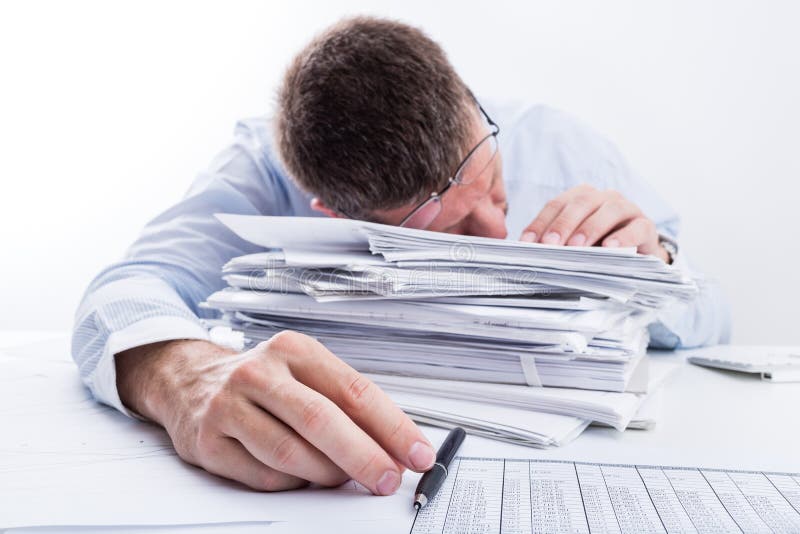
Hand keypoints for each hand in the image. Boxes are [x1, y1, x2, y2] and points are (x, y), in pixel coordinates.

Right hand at [116, 333, 435, 493]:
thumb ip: (347, 405)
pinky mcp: (208, 441)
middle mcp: (259, 373)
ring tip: (341, 476)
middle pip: (321, 421)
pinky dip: (292, 483)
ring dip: (326, 475)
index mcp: (294, 350)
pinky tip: (300, 476)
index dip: (392, 427)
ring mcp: (229, 406)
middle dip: (364, 457)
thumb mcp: (305, 373)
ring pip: (291, 454)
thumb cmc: (264, 381)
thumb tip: (394, 448)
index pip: (354, 390)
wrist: (190, 380)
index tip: (417, 454)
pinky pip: (264, 476)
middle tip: (387, 479)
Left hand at [520, 184, 668, 261]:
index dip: (540, 222)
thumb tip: (530, 254)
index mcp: (581, 198)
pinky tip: (610, 248)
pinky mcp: (646, 225)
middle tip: (549, 244)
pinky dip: (623, 237)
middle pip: (581, 204)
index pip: (556, 205)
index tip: (526, 242)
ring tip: (576, 247)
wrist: (639, 255)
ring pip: (609, 210)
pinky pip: (636, 228)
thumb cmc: (600, 247)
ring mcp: (627, 209)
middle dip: (562, 224)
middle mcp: (603, 198)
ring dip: (590, 228)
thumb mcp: (577, 244)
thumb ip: (558, 244)